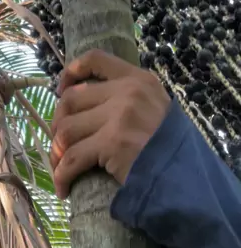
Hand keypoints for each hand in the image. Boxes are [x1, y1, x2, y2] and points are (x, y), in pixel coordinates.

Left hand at [50, 50, 170, 198]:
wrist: (189, 177)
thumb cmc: (173, 148)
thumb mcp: (156, 109)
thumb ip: (128, 100)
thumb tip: (85, 104)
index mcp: (139, 79)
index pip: (96, 59)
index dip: (72, 71)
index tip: (61, 89)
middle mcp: (127, 92)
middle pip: (71, 99)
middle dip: (58, 121)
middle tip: (60, 142)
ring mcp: (119, 117)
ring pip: (67, 129)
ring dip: (57, 151)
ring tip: (61, 166)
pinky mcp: (112, 144)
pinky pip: (73, 159)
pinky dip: (62, 175)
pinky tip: (63, 188)